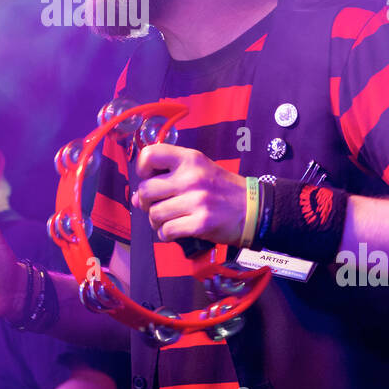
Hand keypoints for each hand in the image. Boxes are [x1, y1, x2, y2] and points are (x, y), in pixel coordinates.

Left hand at [130, 143, 247, 246]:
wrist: (253, 209)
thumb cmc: (223, 190)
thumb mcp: (200, 170)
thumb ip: (169, 177)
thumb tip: (135, 196)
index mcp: (190, 159)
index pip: (150, 154)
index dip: (142, 169)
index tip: (149, 178)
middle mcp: (191, 177)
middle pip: (145, 190)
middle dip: (145, 202)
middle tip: (156, 205)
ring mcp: (196, 201)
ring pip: (154, 214)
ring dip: (156, 221)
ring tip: (168, 220)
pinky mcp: (200, 223)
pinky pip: (166, 231)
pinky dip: (166, 234)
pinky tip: (175, 231)